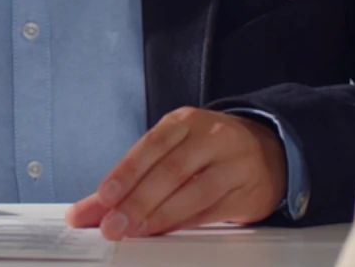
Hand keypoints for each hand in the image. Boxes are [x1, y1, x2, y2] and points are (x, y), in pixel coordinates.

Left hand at [64, 108, 284, 239]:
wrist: (269, 151)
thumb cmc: (207, 152)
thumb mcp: (169, 151)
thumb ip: (128, 180)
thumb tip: (85, 212)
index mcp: (185, 122)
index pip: (151, 145)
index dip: (126, 172)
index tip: (104, 197)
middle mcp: (211, 138)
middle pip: (171, 171)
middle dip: (137, 201)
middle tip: (113, 225)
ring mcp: (233, 164)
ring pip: (194, 191)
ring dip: (160, 215)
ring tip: (135, 231)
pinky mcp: (247, 192)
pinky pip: (213, 210)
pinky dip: (186, 222)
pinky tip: (166, 232)